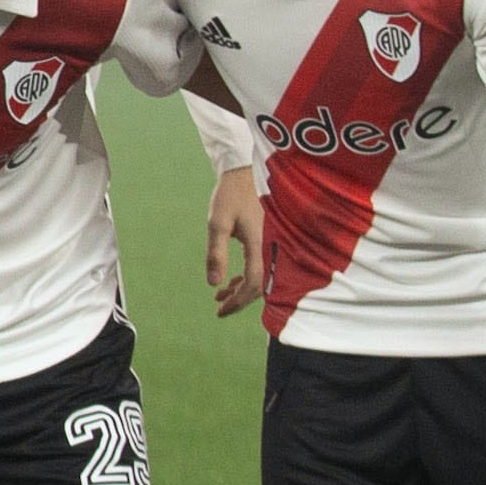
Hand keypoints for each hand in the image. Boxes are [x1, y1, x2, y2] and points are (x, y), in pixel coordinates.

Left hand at [204, 166, 264, 317]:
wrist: (244, 174)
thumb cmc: (230, 196)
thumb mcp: (217, 224)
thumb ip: (216, 254)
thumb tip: (213, 283)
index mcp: (261, 245)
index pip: (253, 284)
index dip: (238, 301)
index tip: (220, 310)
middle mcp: (271, 248)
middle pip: (259, 285)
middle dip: (239, 300)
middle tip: (219, 309)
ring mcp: (271, 244)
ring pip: (260, 277)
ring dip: (241, 289)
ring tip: (219, 297)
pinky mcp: (267, 240)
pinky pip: (260, 266)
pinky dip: (245, 277)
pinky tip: (229, 281)